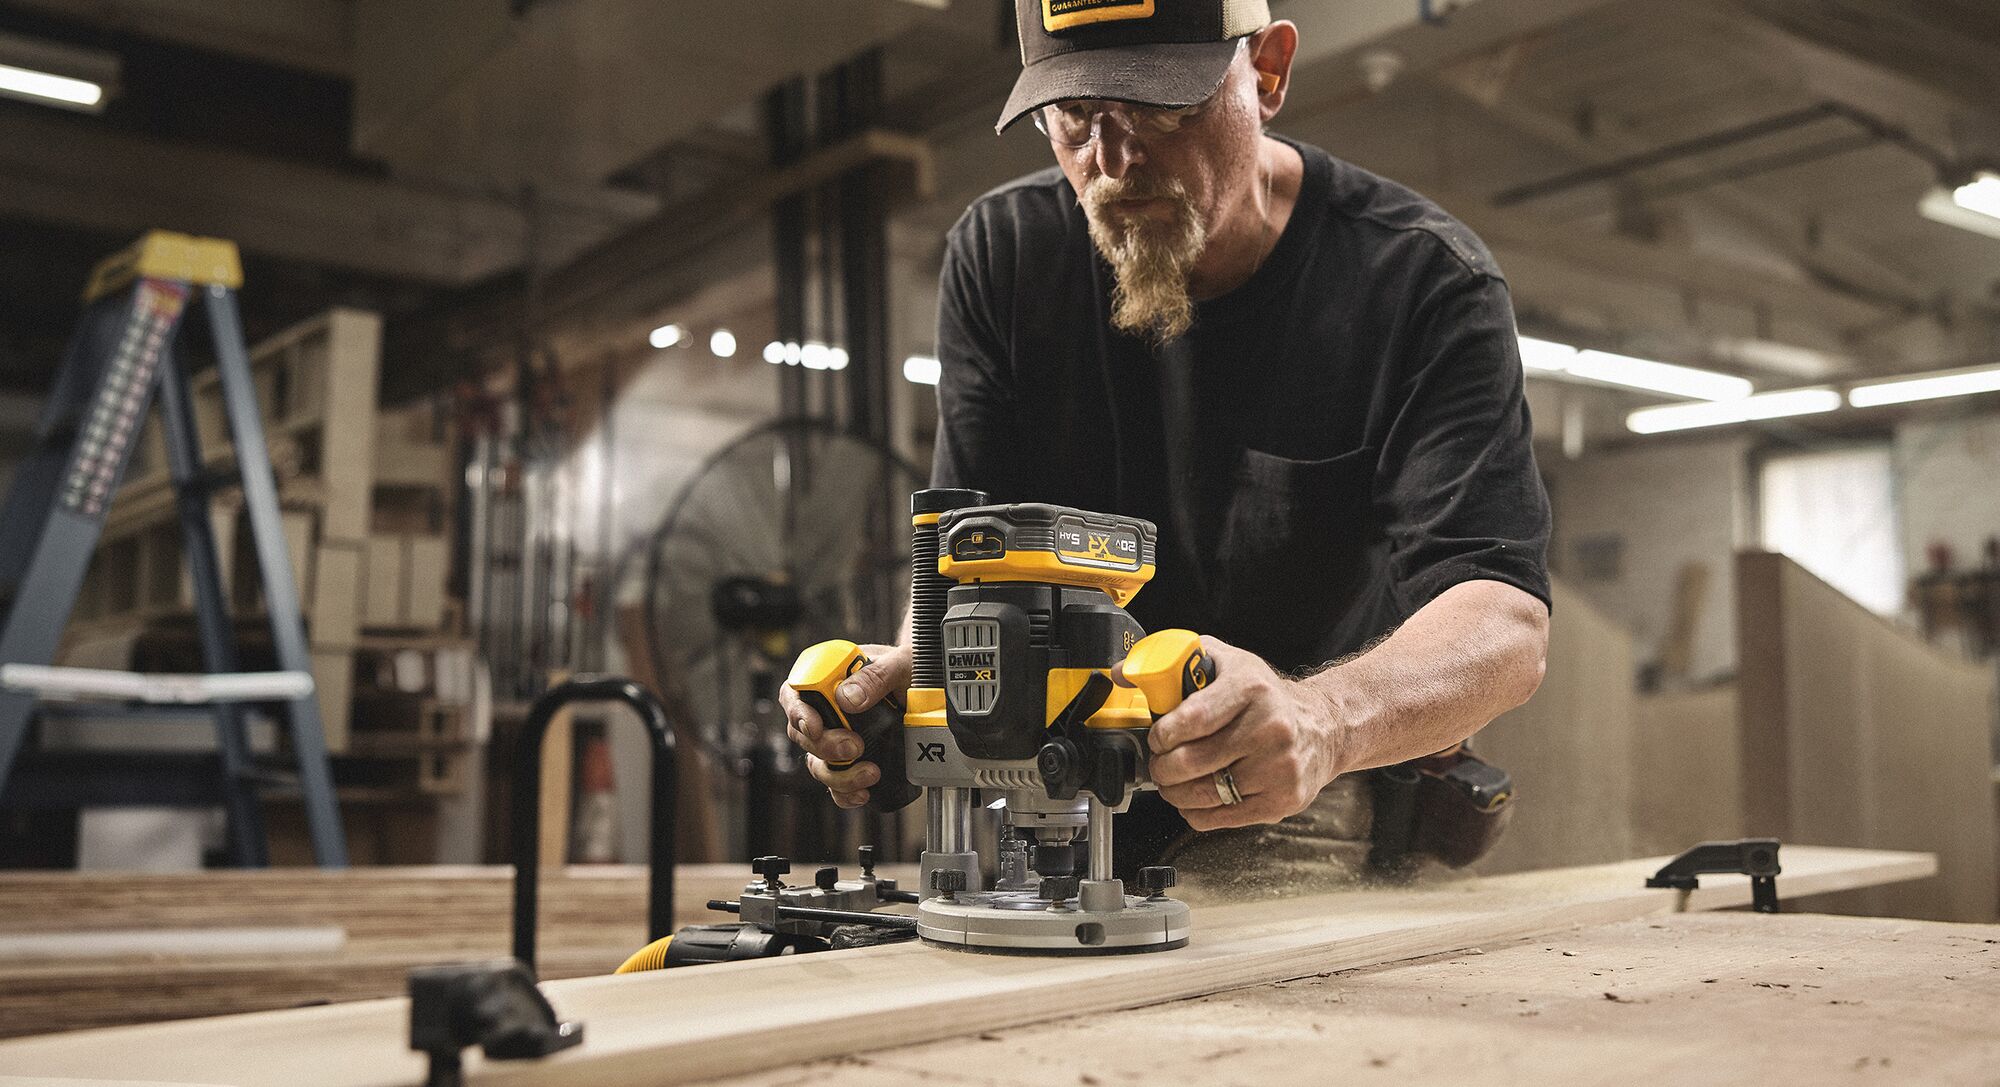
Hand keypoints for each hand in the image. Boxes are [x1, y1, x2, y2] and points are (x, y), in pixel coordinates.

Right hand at [778, 642, 910, 808]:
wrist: (933, 694)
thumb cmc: (911, 671)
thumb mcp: (900, 663)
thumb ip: (875, 675)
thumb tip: (848, 697)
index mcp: (830, 678)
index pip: (795, 693)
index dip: (797, 712)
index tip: (815, 727)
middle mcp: (827, 710)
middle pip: (802, 734)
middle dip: (825, 746)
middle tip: (854, 747)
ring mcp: (837, 738)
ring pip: (817, 763)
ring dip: (838, 775)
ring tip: (870, 773)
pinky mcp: (851, 762)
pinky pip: (835, 785)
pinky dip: (844, 793)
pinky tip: (862, 792)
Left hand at [1124, 636, 1350, 830]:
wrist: (1323, 727)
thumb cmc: (1265, 696)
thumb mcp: (1227, 663)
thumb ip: (1177, 662)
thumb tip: (1124, 672)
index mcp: (1251, 689)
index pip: (1193, 718)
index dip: (1163, 734)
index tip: (1156, 738)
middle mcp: (1269, 728)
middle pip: (1193, 762)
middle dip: (1162, 767)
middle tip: (1159, 763)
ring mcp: (1278, 768)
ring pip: (1204, 794)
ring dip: (1175, 792)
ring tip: (1172, 782)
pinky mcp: (1281, 800)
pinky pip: (1221, 817)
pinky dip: (1196, 812)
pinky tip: (1195, 798)